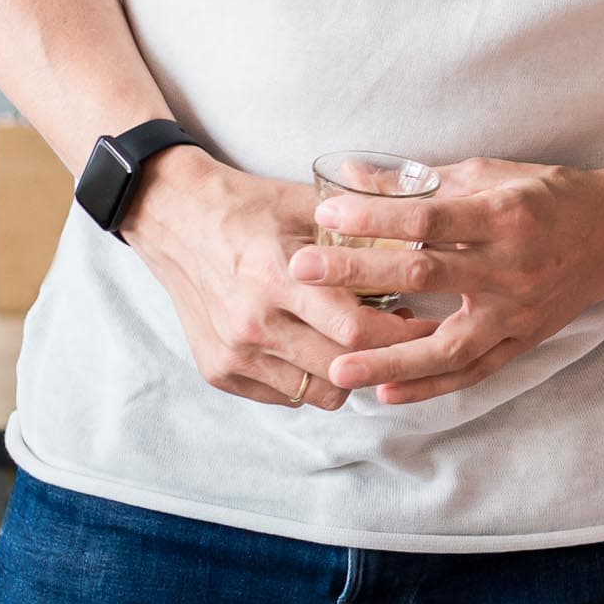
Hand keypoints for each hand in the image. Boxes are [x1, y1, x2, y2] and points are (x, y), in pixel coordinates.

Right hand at [121, 149, 430, 409]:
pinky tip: (318, 347)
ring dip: (348, 373)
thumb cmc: (252, 208)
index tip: (428, 324)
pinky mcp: (218, 371)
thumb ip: (365, 232)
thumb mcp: (310, 207)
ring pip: (318, 392)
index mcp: (277, 277)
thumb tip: (427, 248)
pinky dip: (310, 378)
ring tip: (359, 342)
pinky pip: (285, 396)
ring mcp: (232, 353)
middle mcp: (252, 323)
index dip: (404, 334)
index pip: (358, 330)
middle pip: (343, 369)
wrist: (175, 218)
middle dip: (385, 358)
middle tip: (405, 338)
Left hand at [290, 157, 603, 405]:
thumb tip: (348, 175)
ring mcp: (519, 311)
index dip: (374, 216)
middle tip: (302, 273)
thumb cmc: (549, 197)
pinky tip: (387, 392)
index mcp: (504, 215)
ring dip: (389, 358)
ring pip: (447, 344)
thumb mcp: (489, 175)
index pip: (428, 216)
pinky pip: (472, 371)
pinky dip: (429, 386)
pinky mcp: (524, 341)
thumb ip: (419, 182)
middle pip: (425, 274)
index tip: (324, 214)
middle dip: (358, 274)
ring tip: (337, 367)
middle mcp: (513, 266)